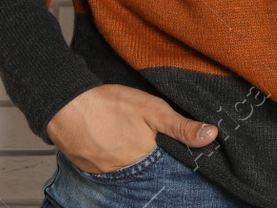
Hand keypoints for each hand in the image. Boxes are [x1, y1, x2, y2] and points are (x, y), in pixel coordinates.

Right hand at [46, 84, 218, 173]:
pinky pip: (108, 170)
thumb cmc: (109, 104)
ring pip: (127, 172)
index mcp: (145, 160)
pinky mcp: (90, 169)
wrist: (65, 105)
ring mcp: (106, 173)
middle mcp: (125, 173)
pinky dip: (114, 160)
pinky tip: (114, 144)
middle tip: (148, 143)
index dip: (172, 161)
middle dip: (152, 162)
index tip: (175, 152)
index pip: (167, 169)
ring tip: (131, 143)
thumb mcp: (152, 109)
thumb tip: (211, 136)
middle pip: (146, 172)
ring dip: (132, 162)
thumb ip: (181, 126)